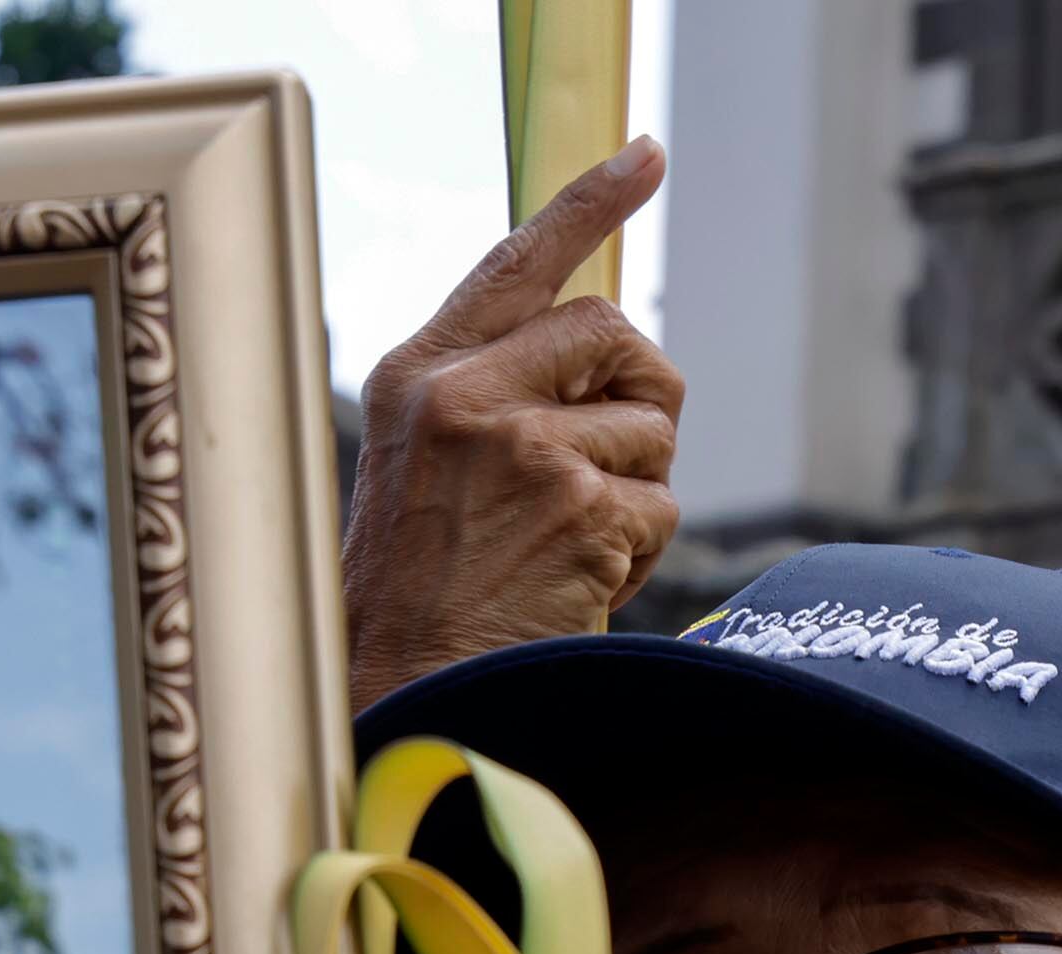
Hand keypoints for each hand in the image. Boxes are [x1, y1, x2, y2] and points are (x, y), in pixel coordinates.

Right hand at [342, 139, 684, 713]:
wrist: (402, 690)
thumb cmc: (414, 593)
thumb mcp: (423, 467)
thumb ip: (491, 395)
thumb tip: (602, 350)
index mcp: (418, 375)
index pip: (515, 263)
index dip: (588, 204)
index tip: (642, 155)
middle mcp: (465, 396)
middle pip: (612, 334)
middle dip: (637, 397)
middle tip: (609, 466)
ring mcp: (523, 448)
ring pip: (650, 430)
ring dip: (635, 494)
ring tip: (564, 548)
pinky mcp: (576, 506)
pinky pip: (658, 508)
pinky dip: (635, 555)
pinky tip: (574, 586)